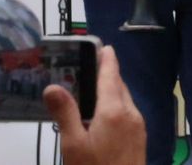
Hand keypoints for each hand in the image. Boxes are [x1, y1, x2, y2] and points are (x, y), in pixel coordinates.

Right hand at [47, 45, 145, 164]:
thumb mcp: (74, 145)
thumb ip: (64, 114)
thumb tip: (52, 86)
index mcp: (115, 110)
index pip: (111, 76)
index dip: (107, 60)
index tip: (105, 46)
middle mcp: (131, 114)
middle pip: (119, 86)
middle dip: (108, 75)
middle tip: (91, 68)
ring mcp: (138, 128)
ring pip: (125, 100)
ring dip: (113, 92)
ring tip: (94, 91)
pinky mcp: (140, 140)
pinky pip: (128, 114)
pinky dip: (117, 107)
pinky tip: (104, 118)